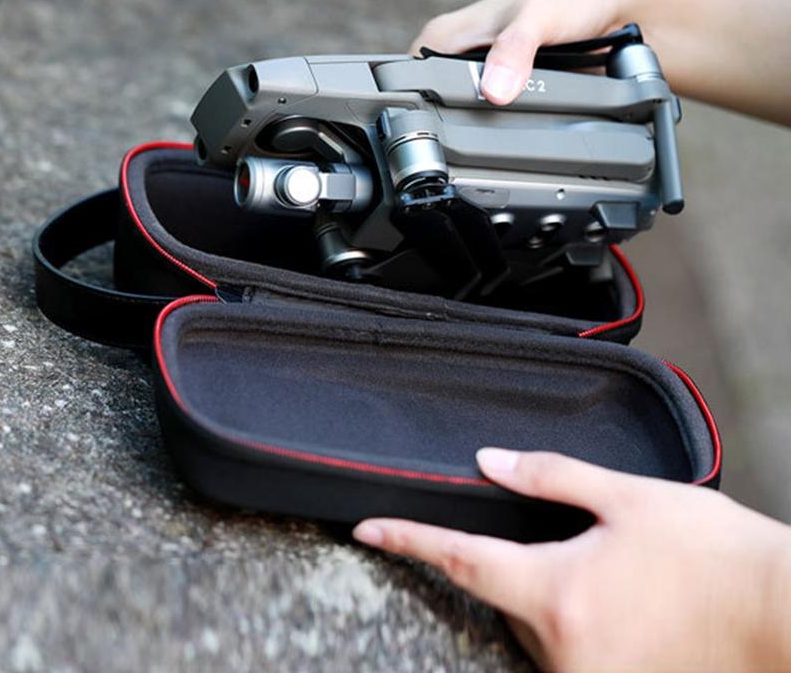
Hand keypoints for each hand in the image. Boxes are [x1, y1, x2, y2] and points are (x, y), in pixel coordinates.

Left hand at [354, 449, 790, 671]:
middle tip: (579, 544)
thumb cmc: (711, 552)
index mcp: (557, 591)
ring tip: (619, 577)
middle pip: (505, 596)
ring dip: (554, 597)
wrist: (782, 615)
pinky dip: (578, 624)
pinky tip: (625, 605)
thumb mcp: (628, 497)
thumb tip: (488, 463)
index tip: (368, 528)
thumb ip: (550, 477)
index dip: (408, 540)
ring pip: (536, 628)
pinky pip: (568, 654)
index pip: (460, 560)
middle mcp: (563, 649)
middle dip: (520, 565)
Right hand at [409, 0, 790, 124]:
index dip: (420, 108)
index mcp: (446, 38)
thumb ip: (515, 49)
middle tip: (473, 150)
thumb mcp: (540, 16)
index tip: (435, 136)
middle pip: (435, 110)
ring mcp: (482, 88)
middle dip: (452, 131)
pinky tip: (516, 152)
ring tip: (497, 155)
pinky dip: (505, 142)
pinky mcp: (508, 106)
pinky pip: (496, 132)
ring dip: (481, 141)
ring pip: (465, 126)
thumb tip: (494, 91)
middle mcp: (458, 64)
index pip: (410, 80)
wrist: (623, 14)